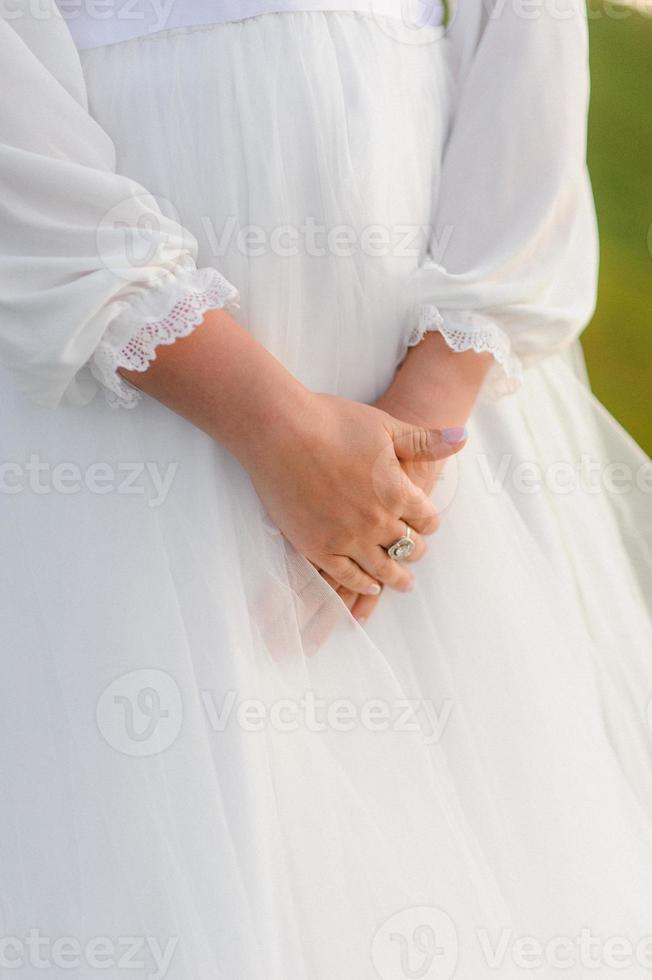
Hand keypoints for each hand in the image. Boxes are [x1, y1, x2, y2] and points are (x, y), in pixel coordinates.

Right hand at [339, 332, 490, 623]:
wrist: (280, 430)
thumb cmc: (333, 421)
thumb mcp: (386, 426)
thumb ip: (424, 441)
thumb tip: (461, 438)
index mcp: (398, 492)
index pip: (427, 519)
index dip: (430, 522)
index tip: (427, 524)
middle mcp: (377, 521)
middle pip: (408, 546)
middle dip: (415, 549)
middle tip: (415, 554)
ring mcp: (346, 538)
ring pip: (381, 568)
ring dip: (395, 578)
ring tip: (403, 584)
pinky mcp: (316, 547)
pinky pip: (345, 576)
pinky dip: (361, 584)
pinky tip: (369, 585)